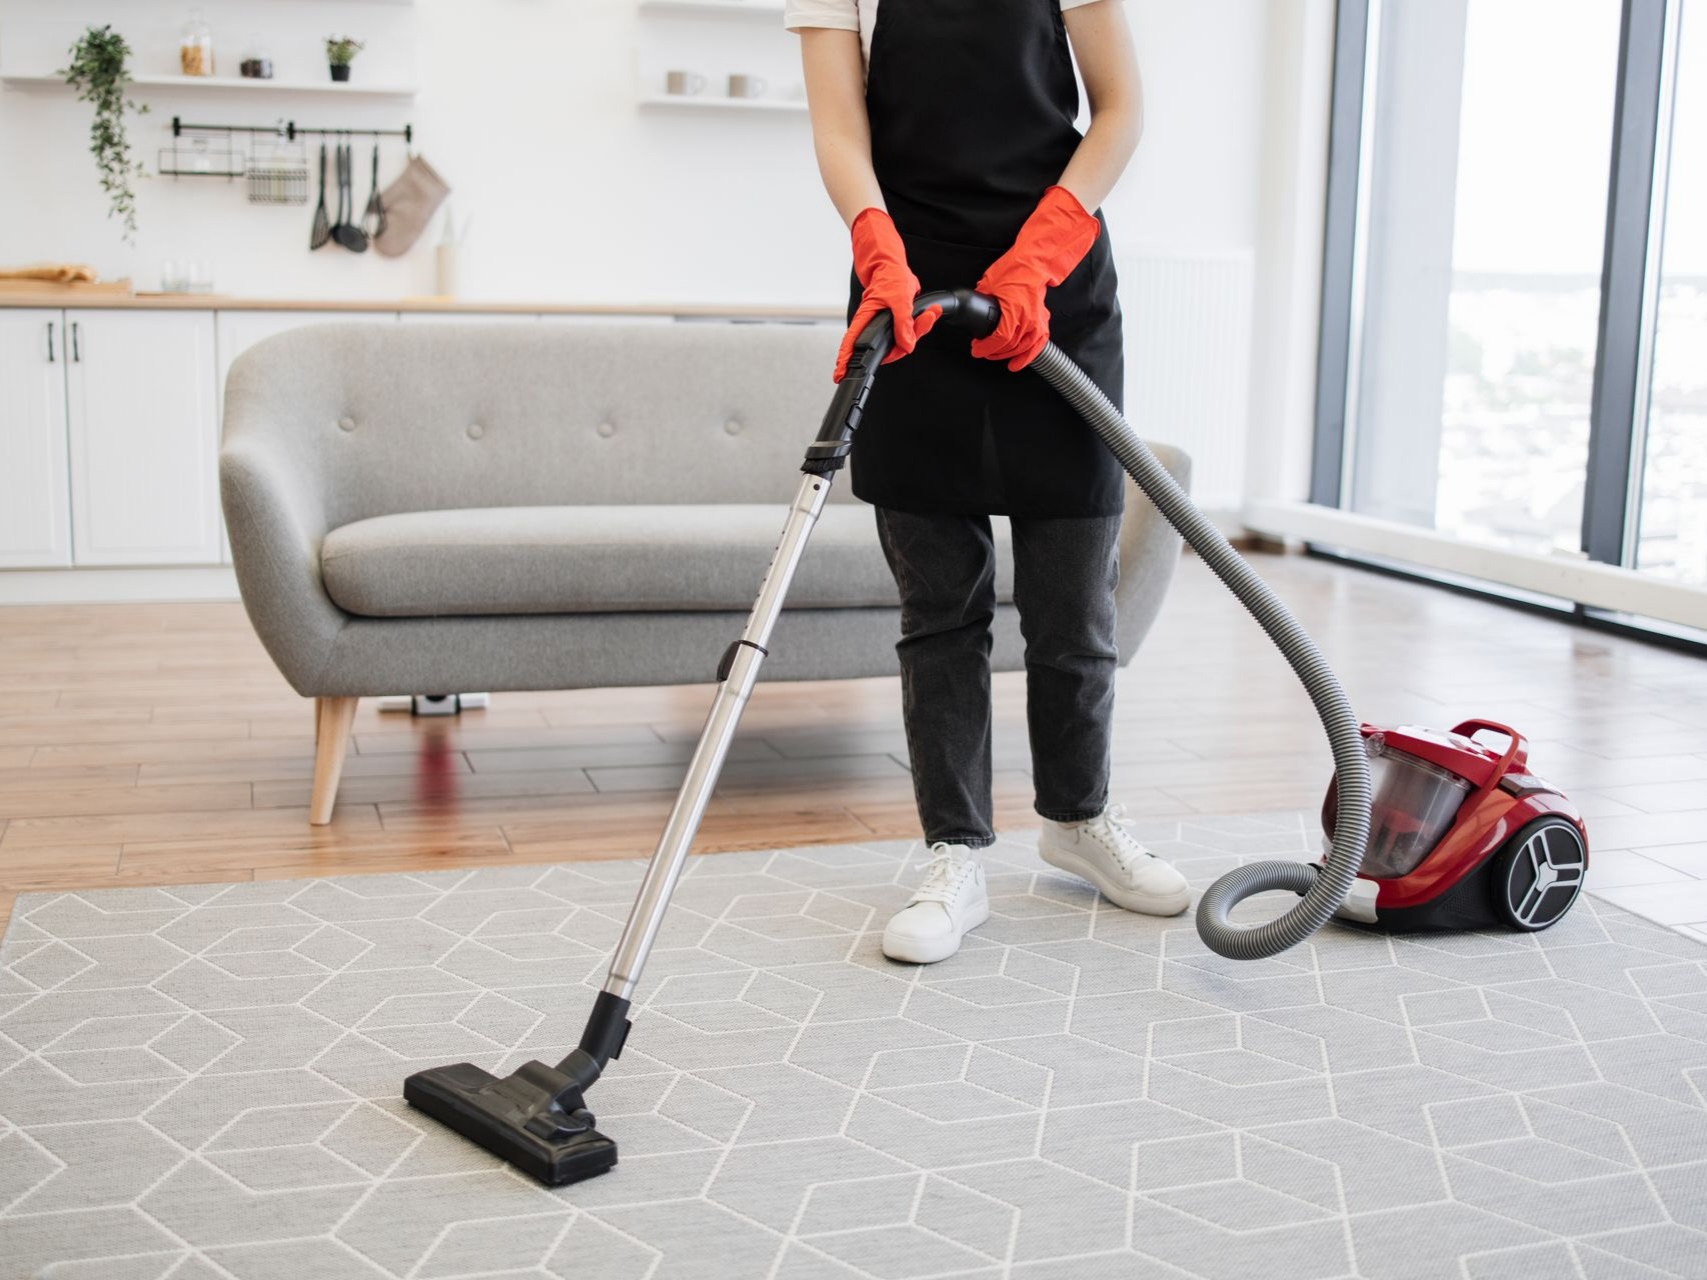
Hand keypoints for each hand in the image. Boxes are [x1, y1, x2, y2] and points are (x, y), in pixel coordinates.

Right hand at [834, 208, 941, 381]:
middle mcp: (873, 325)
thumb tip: (906, 344)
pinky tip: (931, 314)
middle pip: (888, 348)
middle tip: (924, 321)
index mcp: (865, 319)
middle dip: (908, 341)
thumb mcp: (900, 299)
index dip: (845, 361)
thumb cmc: (891, 276)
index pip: (852, 345)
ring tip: (931, 313)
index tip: (839, 374)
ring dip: (920, 328)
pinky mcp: (896, 322)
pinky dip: (922, 324)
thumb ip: (903, 324)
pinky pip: (909, 331)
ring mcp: (885, 325)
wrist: (895, 265)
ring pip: (902, 340)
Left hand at [970, 186, 1100, 371]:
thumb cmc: (1014, 269)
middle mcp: (1028, 317)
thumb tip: (970, 307)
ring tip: (996, 356)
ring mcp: (1037, 320)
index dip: (986, 348)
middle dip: (993, 351)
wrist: (1034, 262)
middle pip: (1010, 345)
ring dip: (1007, 355)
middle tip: (982, 350)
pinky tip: (1017, 365)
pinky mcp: (1042, 321)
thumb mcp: (989, 283)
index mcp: (1014, 308)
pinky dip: (1028, 357)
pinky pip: (1038, 345)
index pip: (1000, 337)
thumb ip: (981, 298)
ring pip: (1023, 347)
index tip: (976, 349)